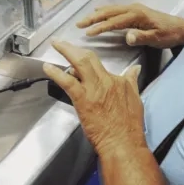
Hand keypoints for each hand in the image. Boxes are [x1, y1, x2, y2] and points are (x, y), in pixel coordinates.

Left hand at [44, 40, 145, 155]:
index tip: (79, 57)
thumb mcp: (136, 98)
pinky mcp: (83, 99)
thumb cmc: (129, 127)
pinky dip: (56, 73)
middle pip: (88, 57)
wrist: (124, 142)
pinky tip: (47, 68)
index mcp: (118, 81)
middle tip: (62, 42)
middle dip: (73, 47)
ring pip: (79, 63)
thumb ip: (132, 81)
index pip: (100, 63)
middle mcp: (106, 81)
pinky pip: (68, 81)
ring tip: (56, 46)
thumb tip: (135, 70)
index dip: (87, 59)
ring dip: (66, 52)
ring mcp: (94, 89)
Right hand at [77, 4, 183, 48]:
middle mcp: (134, 9)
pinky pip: (116, 9)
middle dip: (93, 18)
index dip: (101, 27)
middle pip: (109, 12)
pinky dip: (105, 11)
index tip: (88, 33)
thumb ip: (142, 37)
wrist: (180, 28)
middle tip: (79, 24)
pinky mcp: (135, 11)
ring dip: (97, 14)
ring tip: (83, 20)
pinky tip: (98, 11)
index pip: (115, 21)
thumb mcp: (157, 38)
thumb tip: (127, 36)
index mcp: (137, 15)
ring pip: (111, 10)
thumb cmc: (169, 34)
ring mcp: (134, 8)